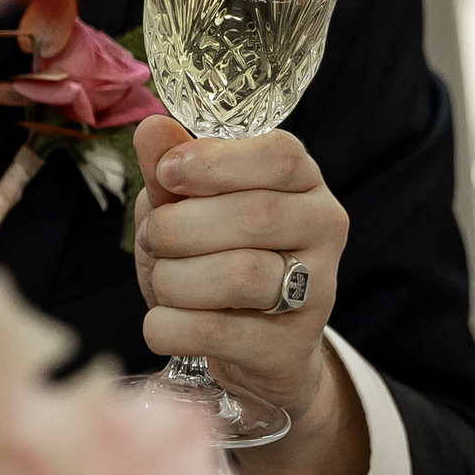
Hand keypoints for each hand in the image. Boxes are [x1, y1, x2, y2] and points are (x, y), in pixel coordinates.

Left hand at [133, 115, 367, 474]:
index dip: (215, 161)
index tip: (167, 174)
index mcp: (303, 181)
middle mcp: (323, 228)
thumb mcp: (188, 205)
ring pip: (240, 276)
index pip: (281, 155)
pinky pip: (219, 332)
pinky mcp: (291, 346)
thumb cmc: (215, 256)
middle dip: (179, 227)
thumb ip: (172, 167)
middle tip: (151, 239)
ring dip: (174, 278)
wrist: (249, 347)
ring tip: (162, 280)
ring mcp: (317, 291)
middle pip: (254, 216)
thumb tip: (151, 127)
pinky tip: (162, 321)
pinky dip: (170, 325)